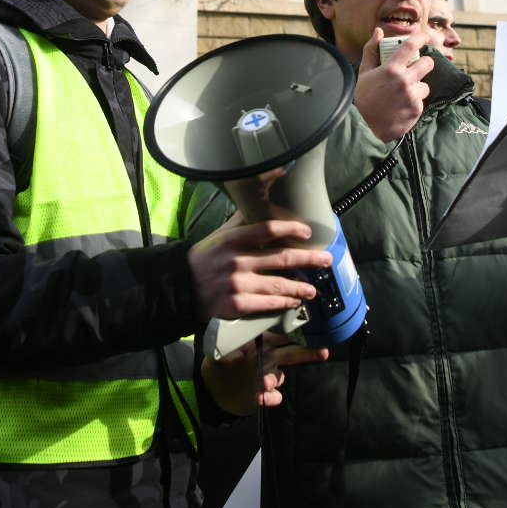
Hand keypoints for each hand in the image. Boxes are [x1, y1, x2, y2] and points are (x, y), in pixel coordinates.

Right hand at [188, 218, 332, 320]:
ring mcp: (238, 285)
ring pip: (278, 285)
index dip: (290, 229)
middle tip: (326, 259)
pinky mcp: (237, 305)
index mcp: (233, 240)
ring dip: (300, 287)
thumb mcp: (218, 236)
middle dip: (309, 259)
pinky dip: (284, 303)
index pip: (267, 229)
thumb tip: (258, 202)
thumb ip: (240, 222)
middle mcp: (237, 261)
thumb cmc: (203, 259)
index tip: (307, 232)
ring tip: (314, 289)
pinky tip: (294, 302)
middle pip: (281, 258)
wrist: (180, 288)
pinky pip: (268, 304)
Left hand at [201, 330, 330, 414]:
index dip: (295, 330)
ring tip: (263, 384)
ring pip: (280, 377)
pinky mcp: (265, 394)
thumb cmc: (219, 367)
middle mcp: (268, 358)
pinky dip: (271, 398)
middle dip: (309, 352)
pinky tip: (262, 398)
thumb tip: (239, 355)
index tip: (309, 329)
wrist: (214, 392)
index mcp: (261, 344)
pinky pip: (275, 396)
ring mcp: (268, 376)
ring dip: (274, 380)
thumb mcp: (220, 355)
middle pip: (293, 353)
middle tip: (322, 352)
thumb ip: (228, 353)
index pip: (281, 334)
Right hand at [352, 28, 431, 142]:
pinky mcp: (417, 109)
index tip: (424, 37)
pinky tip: (403, 105)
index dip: (421, 38)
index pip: (410, 46)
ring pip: (425, 85)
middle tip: (420, 66)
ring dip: (418, 87)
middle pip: (428, 63)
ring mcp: (411, 95)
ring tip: (405, 93)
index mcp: (390, 69)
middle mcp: (403, 80)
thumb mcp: (364, 72)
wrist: (367, 126)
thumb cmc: (365, 96)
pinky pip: (421, 100)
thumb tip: (378, 31)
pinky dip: (415, 101)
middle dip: (426, 63)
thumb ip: (371, 50)